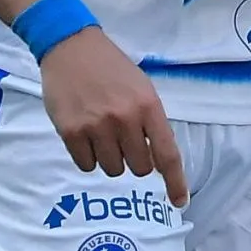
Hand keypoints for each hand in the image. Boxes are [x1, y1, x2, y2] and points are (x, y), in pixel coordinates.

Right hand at [38, 26, 188, 205]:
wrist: (71, 48)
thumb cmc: (112, 69)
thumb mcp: (142, 89)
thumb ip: (150, 122)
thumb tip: (156, 160)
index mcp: (149, 107)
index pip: (166, 154)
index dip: (175, 181)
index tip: (179, 202)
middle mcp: (125, 119)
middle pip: (138, 168)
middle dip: (133, 160)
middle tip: (123, 140)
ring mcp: (97, 126)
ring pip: (112, 169)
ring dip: (109, 159)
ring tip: (102, 132)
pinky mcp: (71, 132)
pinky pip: (86, 166)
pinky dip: (88, 158)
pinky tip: (85, 135)